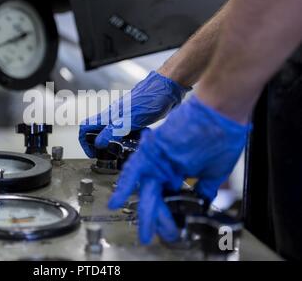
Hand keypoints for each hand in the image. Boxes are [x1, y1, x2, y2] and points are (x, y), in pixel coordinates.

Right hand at [79, 72, 190, 157]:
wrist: (168, 88)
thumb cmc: (151, 98)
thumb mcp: (131, 119)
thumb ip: (113, 131)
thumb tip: (99, 143)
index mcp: (109, 115)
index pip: (86, 127)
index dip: (85, 141)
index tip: (92, 153)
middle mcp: (114, 116)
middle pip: (98, 132)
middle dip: (101, 146)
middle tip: (109, 156)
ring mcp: (124, 117)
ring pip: (112, 133)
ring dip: (116, 144)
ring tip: (125, 150)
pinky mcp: (135, 119)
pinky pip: (126, 132)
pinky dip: (129, 139)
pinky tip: (138, 141)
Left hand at [108, 95, 250, 243]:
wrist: (222, 110)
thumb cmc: (224, 135)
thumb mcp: (216, 171)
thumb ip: (206, 187)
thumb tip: (203, 201)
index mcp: (181, 171)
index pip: (169, 197)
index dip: (169, 214)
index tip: (171, 228)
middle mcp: (168, 165)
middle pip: (156, 195)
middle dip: (155, 217)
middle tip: (153, 233)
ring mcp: (160, 157)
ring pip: (145, 186)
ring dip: (143, 207)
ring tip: (143, 227)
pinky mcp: (153, 148)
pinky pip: (134, 168)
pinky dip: (126, 184)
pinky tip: (118, 199)